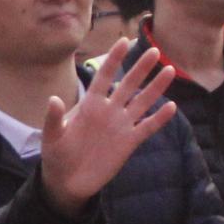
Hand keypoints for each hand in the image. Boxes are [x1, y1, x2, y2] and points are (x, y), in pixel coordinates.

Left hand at [38, 43, 177, 214]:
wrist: (68, 182)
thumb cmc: (56, 156)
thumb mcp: (51, 136)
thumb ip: (54, 118)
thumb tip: (53, 98)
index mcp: (90, 105)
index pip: (104, 77)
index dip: (114, 59)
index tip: (124, 41)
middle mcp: (108, 111)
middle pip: (128, 84)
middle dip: (140, 68)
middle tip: (155, 51)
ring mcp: (120, 126)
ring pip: (142, 102)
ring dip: (156, 87)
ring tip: (170, 70)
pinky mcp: (129, 143)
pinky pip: (147, 127)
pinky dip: (159, 118)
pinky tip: (172, 107)